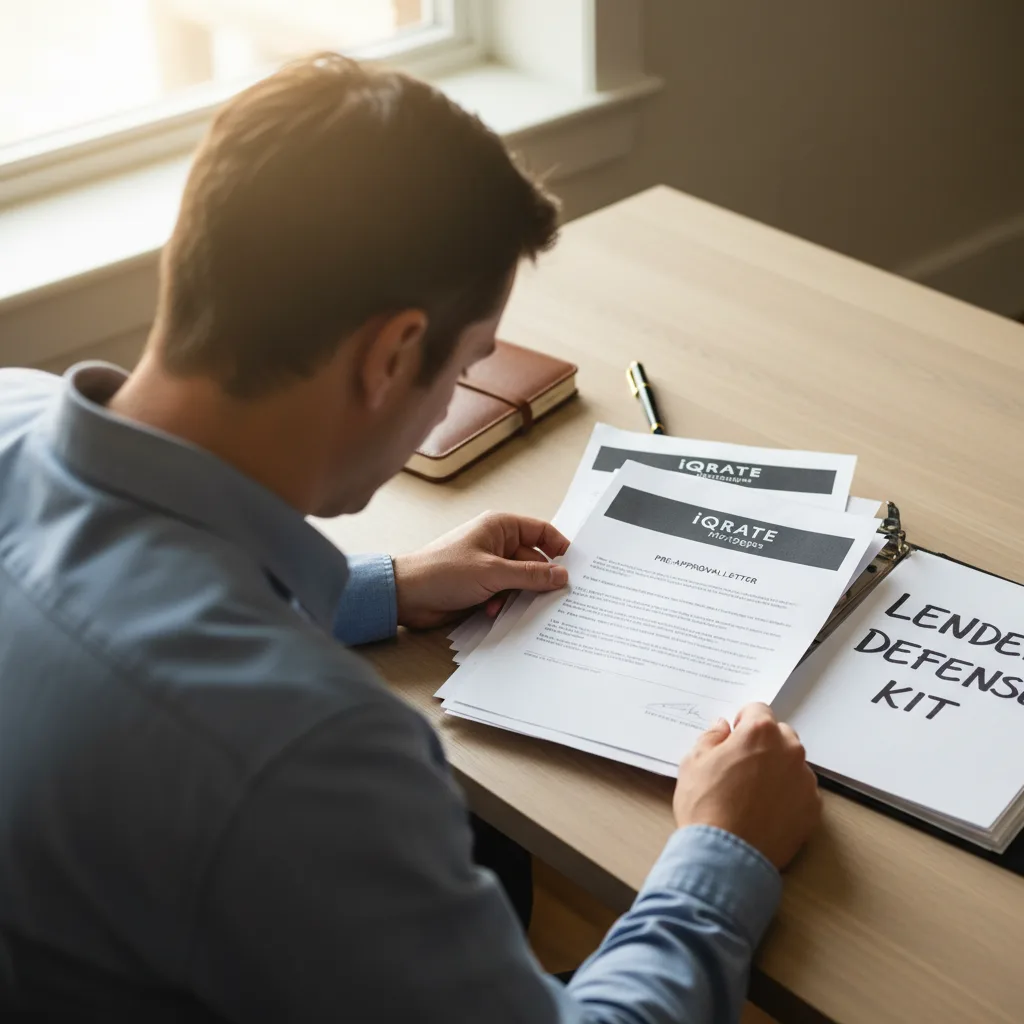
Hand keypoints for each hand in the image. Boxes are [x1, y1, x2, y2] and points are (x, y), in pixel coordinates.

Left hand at [392, 512, 569, 629]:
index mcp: (500, 526)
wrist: (407, 595)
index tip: (575, 567)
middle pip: (534, 559)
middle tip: (554, 597)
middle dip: (539, 579)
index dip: (559, 547)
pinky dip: (504, 603)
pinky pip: (506, 593)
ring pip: (521, 580)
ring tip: (509, 604)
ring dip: (518, 595)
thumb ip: (530, 575)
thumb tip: (562, 575)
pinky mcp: (481, 585)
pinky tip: (493, 611)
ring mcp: (489, 565)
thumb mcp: (493, 573)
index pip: (541, 531)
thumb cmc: (443, 572)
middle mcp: (496, 543)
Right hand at [673, 703, 821, 869]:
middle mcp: (790, 751)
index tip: (733, 739)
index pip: (757, 710)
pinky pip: (801, 792)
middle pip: (780, 734)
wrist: (725, 856)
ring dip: (777, 770)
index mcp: (761, 732)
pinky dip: (788, 796)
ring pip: (792, 764)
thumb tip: (722, 728)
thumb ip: (711, 737)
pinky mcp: (813, 809)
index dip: (742, 723)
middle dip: (763, 744)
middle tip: (741, 767)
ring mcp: (805, 781)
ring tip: (753, 794)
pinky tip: (766, 811)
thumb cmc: (706, 805)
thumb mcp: (693, 762)